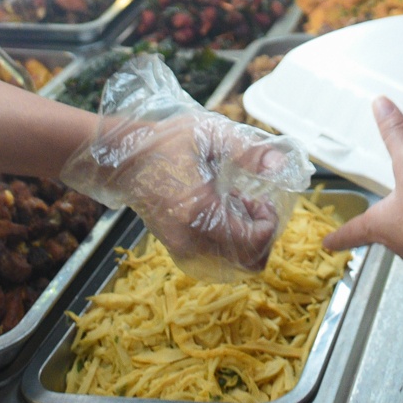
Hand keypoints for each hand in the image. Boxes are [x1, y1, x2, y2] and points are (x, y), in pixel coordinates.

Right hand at [61, 54, 312, 280]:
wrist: (123, 160)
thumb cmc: (166, 143)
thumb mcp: (210, 136)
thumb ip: (248, 151)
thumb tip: (279, 165)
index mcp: (200, 213)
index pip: (254, 243)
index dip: (269, 223)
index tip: (262, 200)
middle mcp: (191, 240)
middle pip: (249, 263)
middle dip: (262, 235)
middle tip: (254, 205)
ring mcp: (182, 248)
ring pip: (234, 266)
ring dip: (247, 240)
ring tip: (237, 206)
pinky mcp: (178, 249)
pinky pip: (217, 261)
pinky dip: (231, 243)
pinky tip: (223, 213)